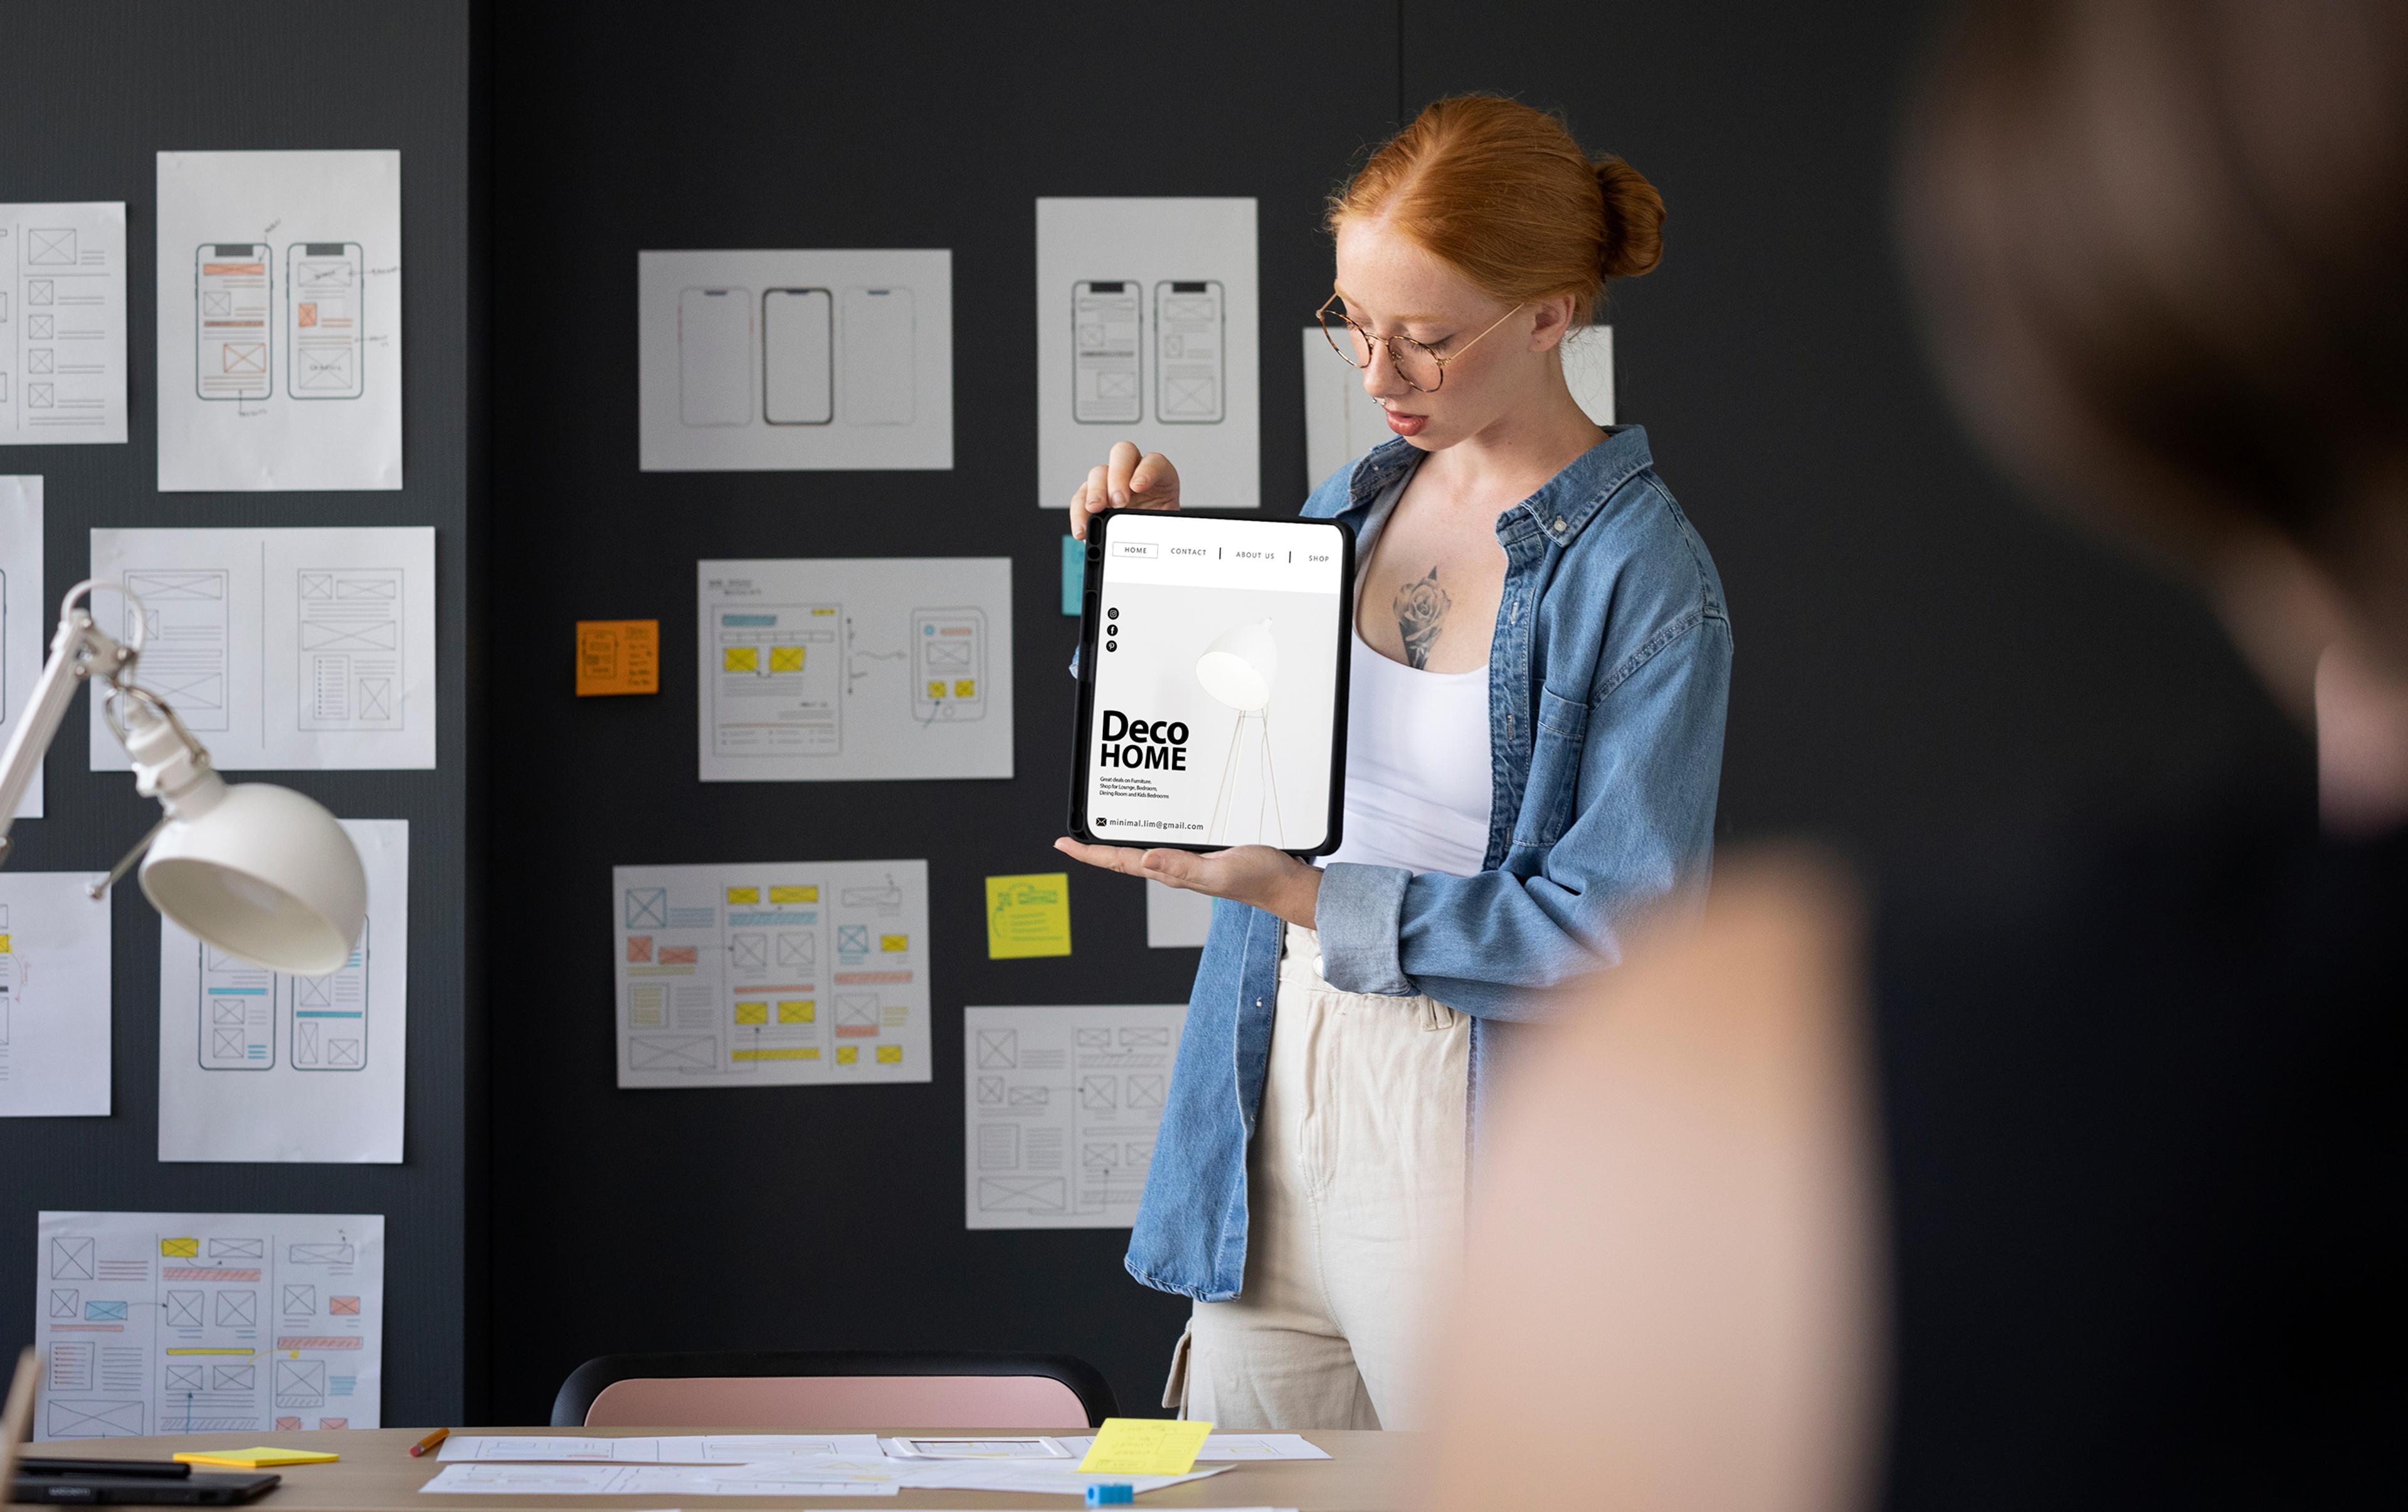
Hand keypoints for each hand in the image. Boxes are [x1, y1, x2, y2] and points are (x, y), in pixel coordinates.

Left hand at [1054, 837, 1322, 928]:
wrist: (1284, 883)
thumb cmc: (1258, 879)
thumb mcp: (1220, 870)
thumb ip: (1183, 867)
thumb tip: (1146, 858)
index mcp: (1173, 872)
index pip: (1121, 862)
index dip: (1090, 854)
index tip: (1064, 844)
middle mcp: (1174, 869)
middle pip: (1123, 859)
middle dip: (1094, 850)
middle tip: (1069, 838)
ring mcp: (1186, 863)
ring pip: (1140, 852)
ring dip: (1115, 844)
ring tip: (1095, 834)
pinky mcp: (1200, 855)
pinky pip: (1163, 845)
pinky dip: (1145, 836)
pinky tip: (1144, 829)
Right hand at [1069, 440, 1180, 539]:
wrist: (1150, 551)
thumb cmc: (1159, 534)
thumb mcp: (1167, 531)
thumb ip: (1161, 528)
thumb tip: (1152, 536)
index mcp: (1160, 478)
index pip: (1154, 462)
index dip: (1147, 470)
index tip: (1139, 487)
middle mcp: (1134, 473)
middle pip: (1123, 455)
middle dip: (1118, 476)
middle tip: (1117, 500)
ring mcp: (1111, 483)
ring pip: (1098, 473)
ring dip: (1095, 492)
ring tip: (1095, 511)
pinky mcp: (1093, 498)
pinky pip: (1081, 498)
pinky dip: (1079, 513)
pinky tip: (1082, 530)